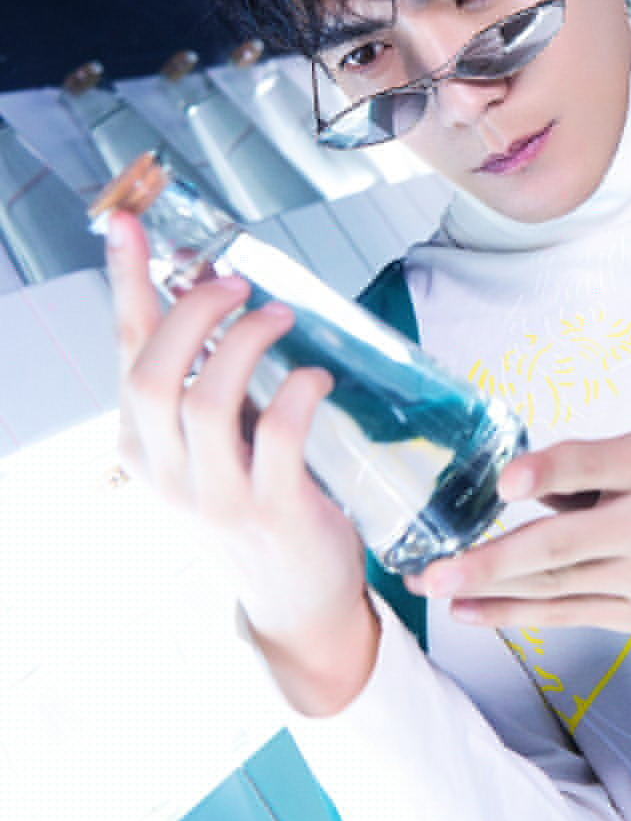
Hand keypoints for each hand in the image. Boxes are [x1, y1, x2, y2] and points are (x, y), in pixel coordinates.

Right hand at [107, 210, 378, 713]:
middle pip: (153, 373)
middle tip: (237, 285)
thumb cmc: (254, 500)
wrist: (294, 597)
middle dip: (195, 313)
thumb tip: (217, 296)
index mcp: (141, 445)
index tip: (126, 223)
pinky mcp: (271, 513)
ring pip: (205, 400)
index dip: (126, 282)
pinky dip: (297, 393)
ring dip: (246, 343)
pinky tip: (315, 379)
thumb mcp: (211, 441)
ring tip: (280, 318)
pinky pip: (278, 437)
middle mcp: (164, 472)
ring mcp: (215, 497)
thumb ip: (205, 379)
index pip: (125, 350)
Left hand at [407, 422, 630, 646]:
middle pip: (564, 543)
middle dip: (492, 557)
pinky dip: (521, 614)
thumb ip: (607, 459)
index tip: (505, 483)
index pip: (596, 464)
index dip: (548, 471)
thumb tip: (532, 479)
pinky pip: (573, 613)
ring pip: (558, 586)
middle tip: (436, 566)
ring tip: (439, 587)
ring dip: (491, 589)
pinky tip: (479, 612)